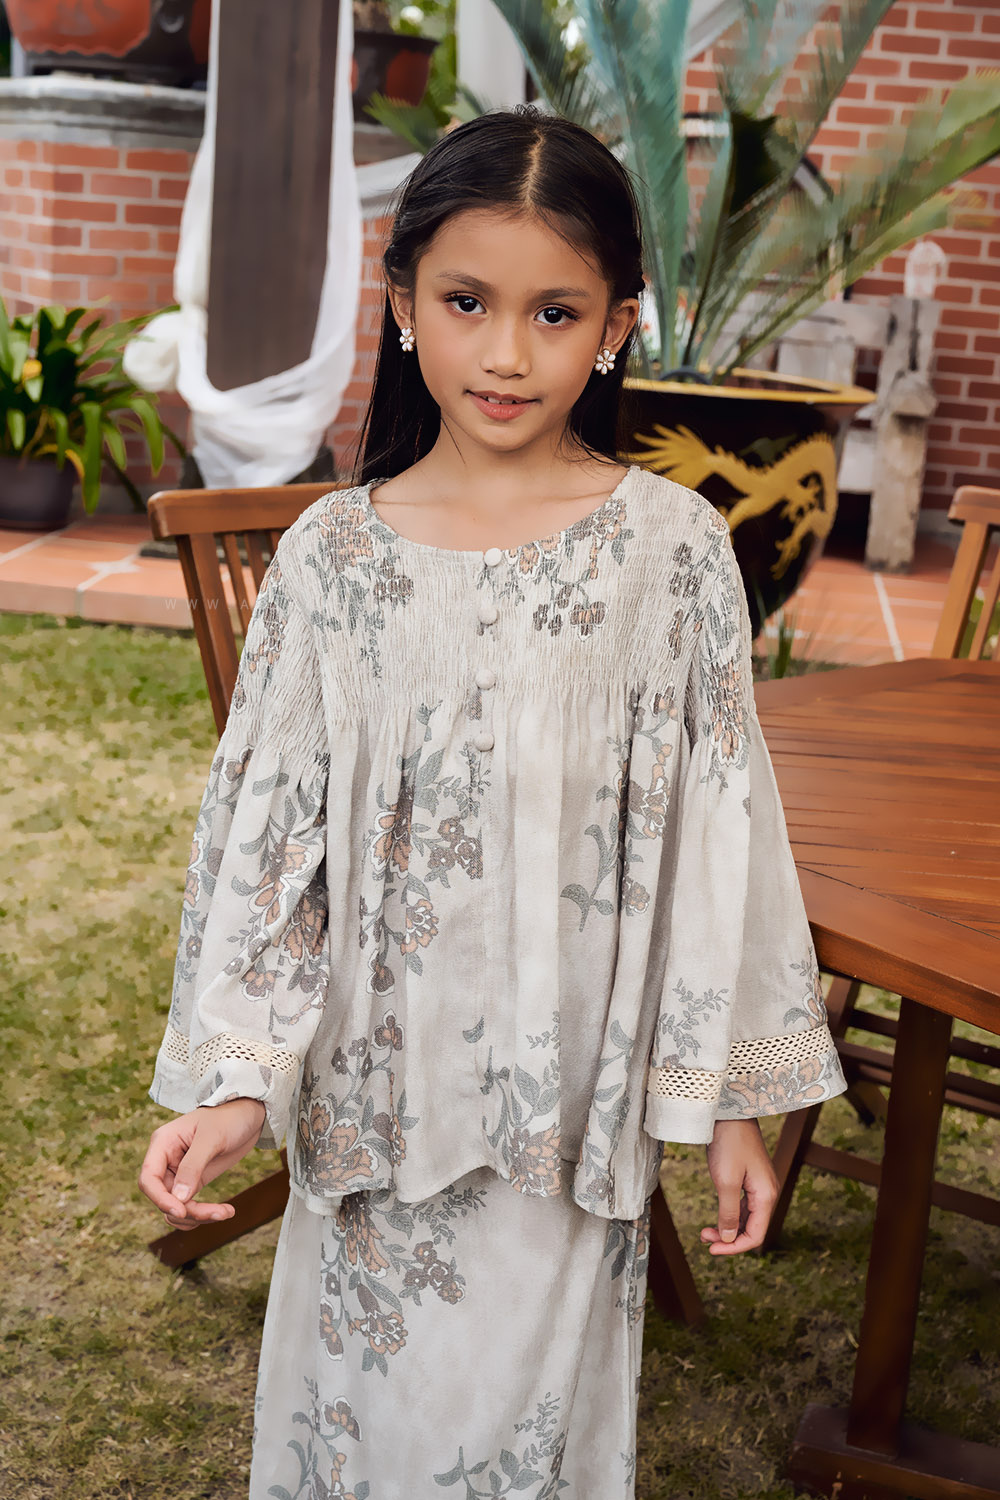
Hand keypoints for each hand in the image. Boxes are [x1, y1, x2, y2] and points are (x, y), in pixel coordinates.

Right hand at [138, 1098, 266, 1230]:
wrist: (248, 1114)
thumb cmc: (229, 1117)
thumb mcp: (212, 1138)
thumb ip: (193, 1166)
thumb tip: (179, 1199)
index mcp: (163, 1143)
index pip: (148, 1179)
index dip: (160, 1199)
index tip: (182, 1211)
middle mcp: (167, 1160)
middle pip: (163, 1198)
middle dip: (187, 1211)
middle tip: (217, 1213)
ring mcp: (179, 1173)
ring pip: (175, 1207)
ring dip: (196, 1217)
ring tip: (225, 1213)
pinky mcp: (194, 1181)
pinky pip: (189, 1206)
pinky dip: (203, 1214)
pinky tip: (225, 1212)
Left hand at [700, 1118, 777, 1255]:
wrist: (729, 1112)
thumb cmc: (728, 1143)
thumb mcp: (725, 1181)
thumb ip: (728, 1213)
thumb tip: (728, 1239)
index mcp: (766, 1196)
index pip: (755, 1235)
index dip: (734, 1248)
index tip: (712, 1250)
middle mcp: (767, 1193)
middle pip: (752, 1229)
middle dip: (728, 1239)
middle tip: (704, 1240)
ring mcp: (760, 1186)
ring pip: (746, 1218)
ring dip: (727, 1228)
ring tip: (705, 1232)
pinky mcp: (750, 1178)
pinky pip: (743, 1206)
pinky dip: (729, 1214)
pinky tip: (716, 1217)